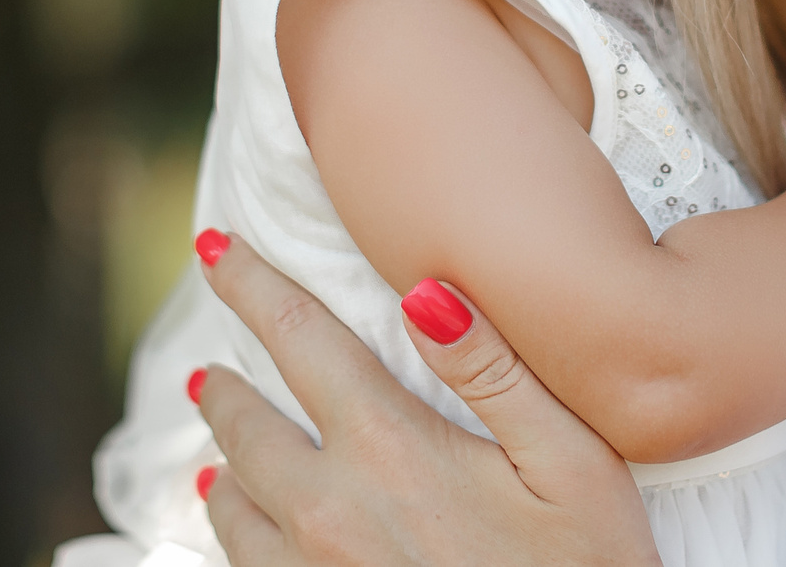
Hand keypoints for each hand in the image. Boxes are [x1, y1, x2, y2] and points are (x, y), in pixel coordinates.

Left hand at [191, 234, 659, 566]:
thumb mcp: (573, 462)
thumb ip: (497, 372)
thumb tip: (426, 291)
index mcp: (391, 449)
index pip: (300, 338)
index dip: (252, 285)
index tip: (216, 252)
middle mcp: (330, 511)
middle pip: (246, 426)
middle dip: (225, 386)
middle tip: (211, 367)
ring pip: (233, 505)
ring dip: (223, 462)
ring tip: (219, 444)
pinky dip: (236, 534)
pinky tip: (246, 524)